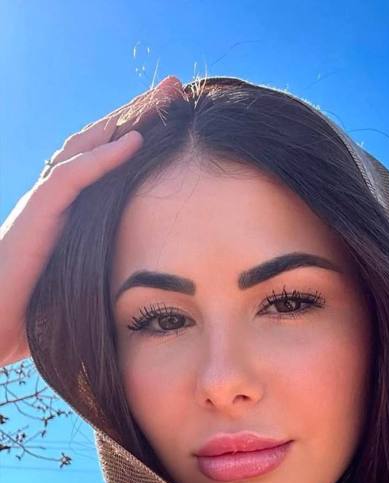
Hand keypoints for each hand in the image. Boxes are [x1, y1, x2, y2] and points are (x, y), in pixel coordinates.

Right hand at [0, 75, 182, 366]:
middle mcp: (57, 196)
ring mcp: (45, 200)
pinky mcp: (37, 213)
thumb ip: (110, 262)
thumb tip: (154, 278)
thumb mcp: (86, 279)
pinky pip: (73, 176)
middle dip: (137, 112)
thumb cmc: (38, 312)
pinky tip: (135, 141)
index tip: (174, 119)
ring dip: (127, 119)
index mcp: (71, 209)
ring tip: (163, 96)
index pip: (107, 159)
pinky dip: (104, 157)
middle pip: (100, 140)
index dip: (138, 134)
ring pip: (88, 145)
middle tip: (173, 87)